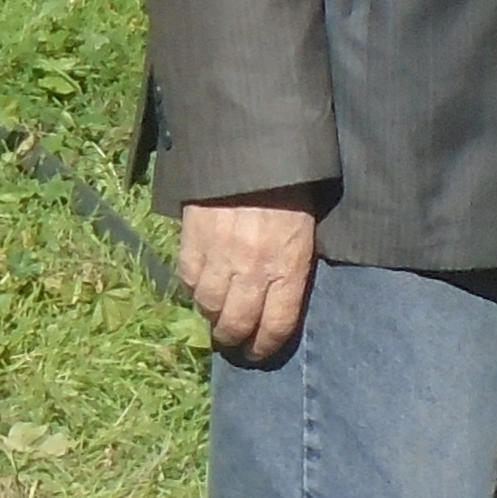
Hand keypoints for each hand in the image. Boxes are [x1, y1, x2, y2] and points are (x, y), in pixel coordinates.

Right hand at [177, 191, 325, 364]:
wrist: (251, 145)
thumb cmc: (291, 184)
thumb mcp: (307, 226)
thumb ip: (294, 262)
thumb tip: (285, 294)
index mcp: (287, 266)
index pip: (275, 326)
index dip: (265, 347)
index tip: (260, 352)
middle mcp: (252, 269)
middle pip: (236, 324)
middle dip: (235, 339)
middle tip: (234, 341)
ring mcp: (219, 256)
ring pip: (208, 306)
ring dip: (212, 315)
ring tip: (217, 315)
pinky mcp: (192, 240)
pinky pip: (189, 279)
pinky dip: (194, 288)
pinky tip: (202, 286)